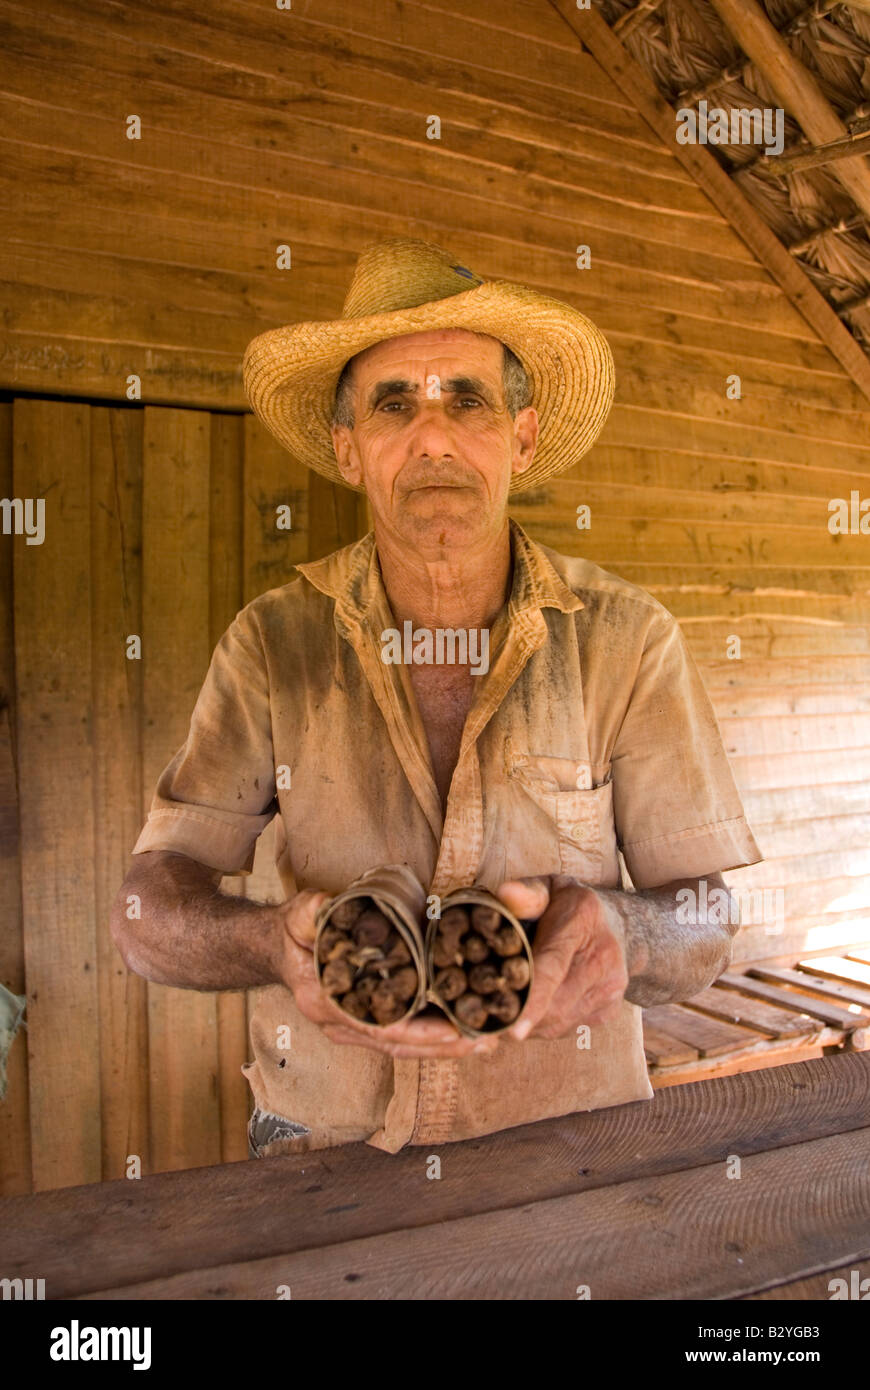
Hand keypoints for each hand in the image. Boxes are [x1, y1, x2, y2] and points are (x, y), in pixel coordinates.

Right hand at [273, 890, 498, 1060]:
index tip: (451, 1030)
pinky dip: (430, 1038)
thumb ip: (312, 911)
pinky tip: (461, 1033)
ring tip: (483, 1040)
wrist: (278, 948)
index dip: (415, 1031)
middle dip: (441, 1046)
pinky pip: (400, 1037)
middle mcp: (339, 1023)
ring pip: (401, 1047)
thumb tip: (326, 903)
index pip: (376, 1026)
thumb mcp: (300, 914)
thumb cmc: (293, 931)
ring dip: (442, 1047)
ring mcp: (351, 1028)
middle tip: (483, 1040)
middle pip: (397, 1045)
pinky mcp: (363, 1024)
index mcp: (325, 1001)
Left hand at [493, 875, 628, 1040]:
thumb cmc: (570, 904)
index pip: (553, 967)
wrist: (620, 925)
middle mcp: (603, 958)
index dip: (533, 999)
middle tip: (482, 1013)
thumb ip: (526, 893)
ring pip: (559, 1022)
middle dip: (516, 1015)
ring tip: (502, 1009)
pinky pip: (567, 1027)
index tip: (513, 1029)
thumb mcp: (549, 887)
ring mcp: (610, 988)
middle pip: (554, 1004)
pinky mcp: (609, 1009)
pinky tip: (530, 1010)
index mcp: (582, 921)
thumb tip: (505, 894)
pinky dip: (543, 1025)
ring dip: (527, 1024)